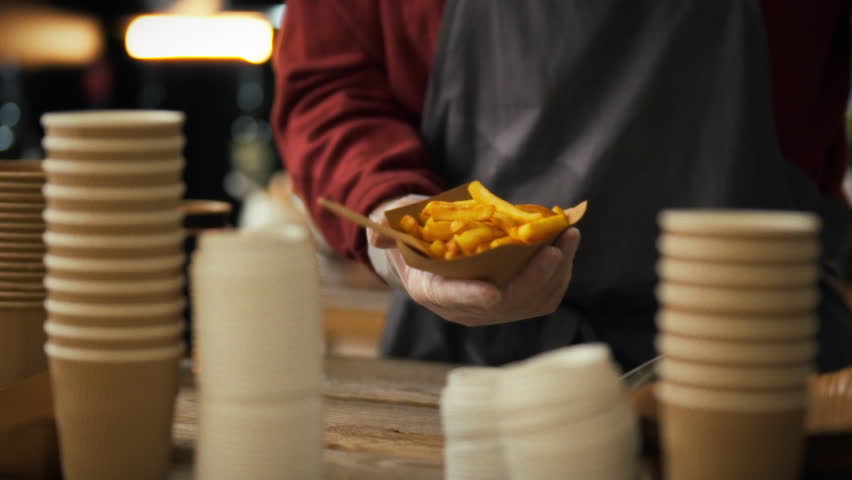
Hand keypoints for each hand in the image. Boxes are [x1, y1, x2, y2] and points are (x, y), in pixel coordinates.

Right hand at [367, 196, 580, 326]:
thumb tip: (377, 235)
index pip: (452, 299)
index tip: (494, 291)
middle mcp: (464, 307)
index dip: (471, 297)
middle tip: (555, 248)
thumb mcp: (395, 226)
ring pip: (530, 302)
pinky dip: (559, 275)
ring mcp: (491, 308)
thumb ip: (387, 228)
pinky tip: (567, 247)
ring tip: (569, 237)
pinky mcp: (514, 301)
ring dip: (556, 273)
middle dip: (533, 277)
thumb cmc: (414, 235)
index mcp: (433, 290)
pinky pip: (542, 298)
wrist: (431, 250)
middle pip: (503, 304)